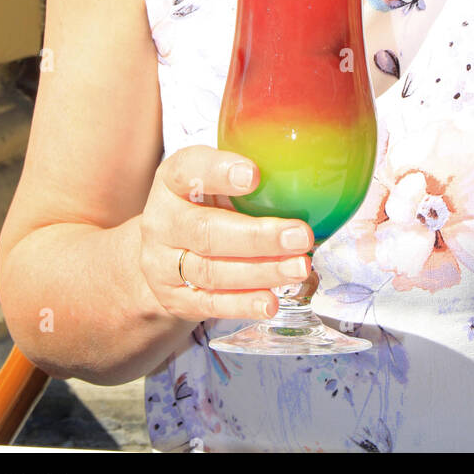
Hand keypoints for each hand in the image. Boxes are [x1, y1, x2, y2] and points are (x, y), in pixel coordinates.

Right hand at [139, 145, 315, 323]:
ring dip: (261, 271)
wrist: (163, 254)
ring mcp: (163, 264)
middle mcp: (162, 221)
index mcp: (172, 181)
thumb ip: (248, 175)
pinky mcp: (175, 299)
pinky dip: (243, 304)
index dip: (219, 172)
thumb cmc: (203, 206)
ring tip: (299, 268)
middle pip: (206, 231)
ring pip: (212, 271)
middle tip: (300, 236)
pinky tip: (271, 301)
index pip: (187, 169)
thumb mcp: (213, 181)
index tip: (254, 175)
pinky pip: (210, 304)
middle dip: (258, 236)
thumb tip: (310, 172)